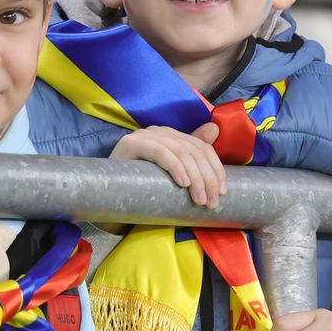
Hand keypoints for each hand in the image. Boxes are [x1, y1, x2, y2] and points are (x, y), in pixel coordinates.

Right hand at [109, 123, 226, 207]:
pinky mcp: (130, 144)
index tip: (223, 191)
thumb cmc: (142, 188)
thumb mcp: (172, 177)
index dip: (215, 168)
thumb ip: (192, 156)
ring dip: (195, 177)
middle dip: (207, 178)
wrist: (108, 199)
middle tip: (212, 202)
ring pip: (180, 151)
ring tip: (200, 200)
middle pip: (193, 150)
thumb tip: (215, 128)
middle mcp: (159, 132)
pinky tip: (183, 183)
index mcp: (171, 136)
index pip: (201, 147)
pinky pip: (159, 152)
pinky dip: (175, 167)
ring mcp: (144, 136)